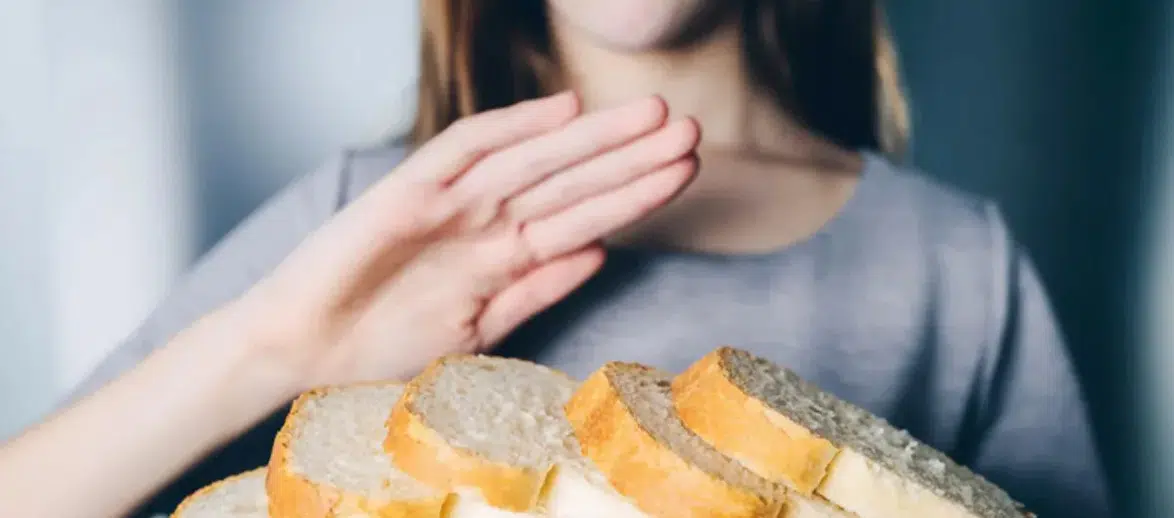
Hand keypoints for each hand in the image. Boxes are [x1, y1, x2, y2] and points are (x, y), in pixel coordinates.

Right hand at [220, 91, 699, 392]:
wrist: (301, 353)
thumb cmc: (381, 345)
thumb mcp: (477, 329)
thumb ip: (535, 290)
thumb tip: (598, 252)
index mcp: (503, 254)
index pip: (582, 216)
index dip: (634, 193)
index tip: (684, 170)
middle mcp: (483, 222)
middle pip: (569, 182)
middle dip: (630, 157)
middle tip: (689, 129)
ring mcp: (448, 204)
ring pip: (533, 163)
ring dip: (592, 142)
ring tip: (651, 116)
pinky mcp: (405, 194)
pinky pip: (462, 153)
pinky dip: (510, 130)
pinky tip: (560, 112)